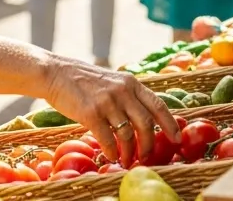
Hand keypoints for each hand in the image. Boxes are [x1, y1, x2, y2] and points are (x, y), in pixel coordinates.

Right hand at [43, 58, 180, 162]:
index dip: (170, 124)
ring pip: (128, 134)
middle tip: (146, 157)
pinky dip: (112, 151)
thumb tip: (145, 120)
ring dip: (129, 152)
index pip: (158, 105)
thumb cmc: (84, 81)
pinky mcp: (91, 113)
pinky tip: (111, 155)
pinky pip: (108, 139)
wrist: (55, 73)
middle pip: (146, 124)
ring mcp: (107, 102)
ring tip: (126, 160)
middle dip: (149, 145)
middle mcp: (123, 91)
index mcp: (131, 83)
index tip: (177, 139)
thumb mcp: (113, 81)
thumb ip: (129, 96)